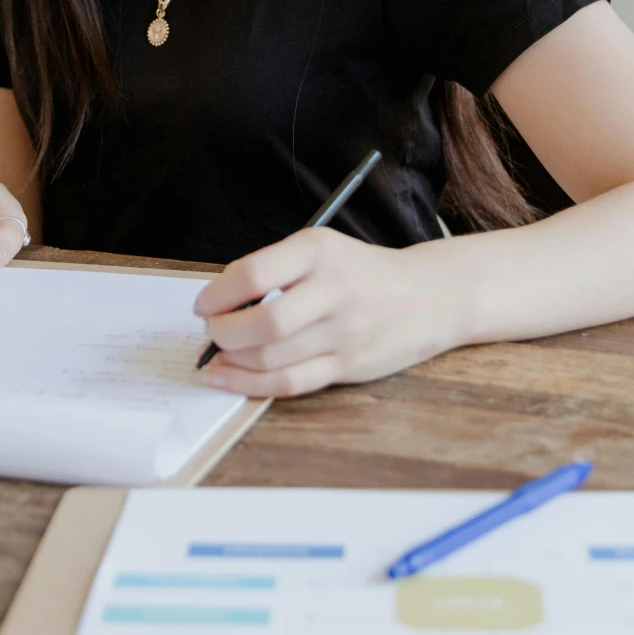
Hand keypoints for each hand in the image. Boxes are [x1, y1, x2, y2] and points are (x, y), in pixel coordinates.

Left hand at [192, 228, 461, 396]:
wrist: (430, 296)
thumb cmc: (362, 272)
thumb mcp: (322, 250)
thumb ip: (275, 269)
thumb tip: (218, 303)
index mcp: (319, 251)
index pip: (253, 275)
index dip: (217, 295)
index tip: (203, 305)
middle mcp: (334, 290)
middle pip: (263, 323)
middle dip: (223, 333)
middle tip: (212, 332)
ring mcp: (344, 332)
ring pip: (272, 358)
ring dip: (233, 360)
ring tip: (220, 354)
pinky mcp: (349, 365)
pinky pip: (290, 383)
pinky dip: (251, 385)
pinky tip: (230, 379)